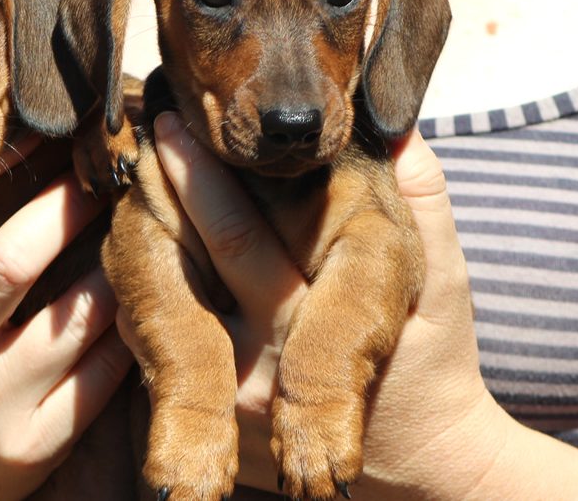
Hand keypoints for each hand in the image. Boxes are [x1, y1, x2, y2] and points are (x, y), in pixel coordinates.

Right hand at [0, 149, 132, 500]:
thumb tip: (14, 159)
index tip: (41, 132)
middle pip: (11, 261)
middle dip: (70, 207)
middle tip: (112, 175)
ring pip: (75, 319)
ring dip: (118, 270)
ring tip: (145, 233)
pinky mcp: (31, 448)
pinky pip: (100, 379)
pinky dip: (130, 335)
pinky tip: (147, 309)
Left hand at [153, 112, 495, 498]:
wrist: (418, 458)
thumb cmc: (433, 356)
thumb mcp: (442, 277)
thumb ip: (422, 196)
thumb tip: (396, 120)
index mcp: (311, 320)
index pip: (235, 235)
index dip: (198, 175)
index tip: (173, 123)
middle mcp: (257, 360)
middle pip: (184, 260)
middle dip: (158, 187)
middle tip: (141, 129)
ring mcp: (225, 396)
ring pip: (158, 298)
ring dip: (143, 232)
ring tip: (135, 170)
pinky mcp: (208, 416)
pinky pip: (157, 341)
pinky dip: (147, 286)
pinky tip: (144, 235)